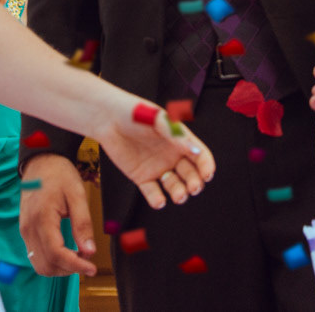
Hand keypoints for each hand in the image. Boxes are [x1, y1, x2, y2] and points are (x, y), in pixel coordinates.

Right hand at [20, 154, 97, 277]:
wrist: (40, 162)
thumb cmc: (59, 174)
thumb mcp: (77, 194)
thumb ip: (82, 223)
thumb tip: (89, 251)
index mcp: (42, 218)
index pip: (56, 254)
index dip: (75, 266)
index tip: (92, 268)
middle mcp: (29, 228)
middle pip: (47, 264)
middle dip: (68, 269)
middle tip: (87, 260)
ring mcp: (25, 230)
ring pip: (40, 264)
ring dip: (60, 268)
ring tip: (78, 256)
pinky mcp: (26, 231)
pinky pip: (36, 255)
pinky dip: (52, 261)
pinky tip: (67, 251)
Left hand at [89, 91, 213, 210]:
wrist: (107, 118)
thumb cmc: (135, 112)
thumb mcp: (158, 120)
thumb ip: (177, 136)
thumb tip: (196, 151)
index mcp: (180, 140)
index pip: (199, 156)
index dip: (206, 166)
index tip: (207, 175)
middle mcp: (171, 155)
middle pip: (190, 174)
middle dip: (194, 183)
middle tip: (193, 188)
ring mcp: (157, 167)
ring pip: (174, 186)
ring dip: (179, 193)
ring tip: (178, 196)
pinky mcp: (142, 177)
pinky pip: (152, 192)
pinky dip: (157, 200)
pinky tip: (159, 201)